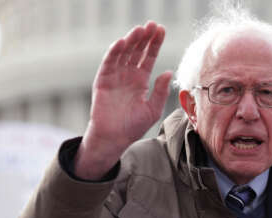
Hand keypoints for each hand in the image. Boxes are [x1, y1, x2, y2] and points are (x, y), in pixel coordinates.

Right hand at [75, 21, 171, 178]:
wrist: (114, 139)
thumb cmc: (133, 126)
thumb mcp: (152, 109)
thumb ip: (160, 91)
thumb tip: (168, 71)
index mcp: (141, 81)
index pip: (148, 57)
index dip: (154, 44)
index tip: (161, 30)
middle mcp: (128, 76)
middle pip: (136, 51)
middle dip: (144, 38)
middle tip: (152, 25)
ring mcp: (115, 77)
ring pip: (123, 54)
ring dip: (130, 41)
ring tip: (139, 30)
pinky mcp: (103, 81)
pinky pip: (108, 64)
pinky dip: (113, 53)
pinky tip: (122, 43)